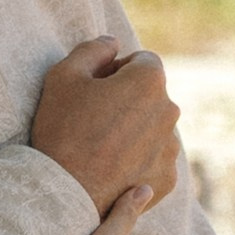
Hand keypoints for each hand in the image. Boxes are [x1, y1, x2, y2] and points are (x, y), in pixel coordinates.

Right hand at [29, 37, 180, 212]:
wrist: (67, 192)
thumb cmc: (63, 129)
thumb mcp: (64, 76)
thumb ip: (92, 50)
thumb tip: (113, 42)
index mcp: (149, 81)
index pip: (143, 61)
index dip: (117, 69)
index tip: (95, 87)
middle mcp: (170, 112)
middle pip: (151, 95)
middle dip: (129, 99)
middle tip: (94, 116)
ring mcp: (171, 149)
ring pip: (154, 127)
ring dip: (135, 129)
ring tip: (101, 145)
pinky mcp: (167, 178)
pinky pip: (155, 159)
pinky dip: (138, 159)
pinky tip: (111, 167)